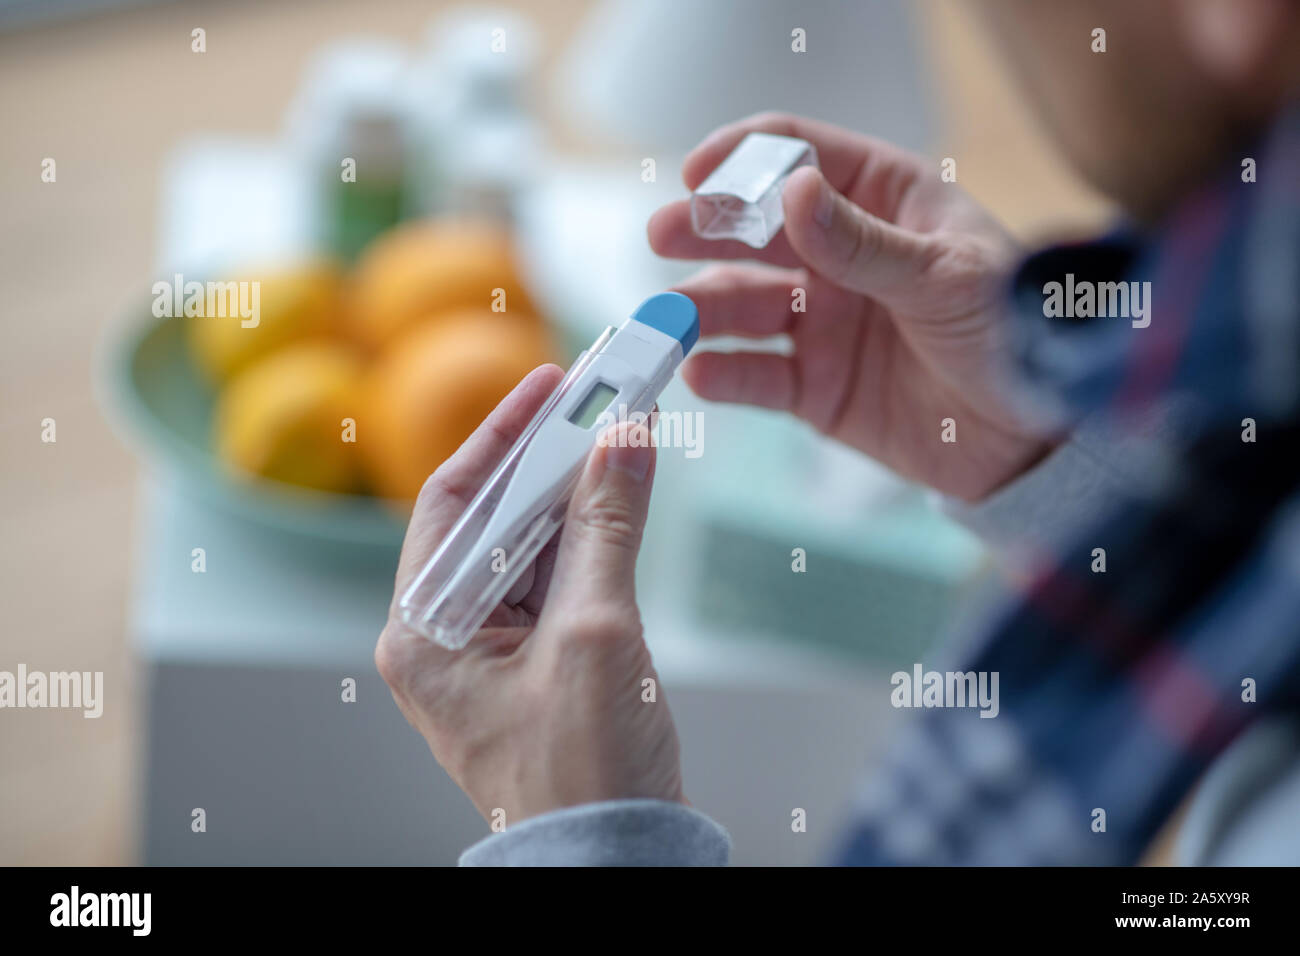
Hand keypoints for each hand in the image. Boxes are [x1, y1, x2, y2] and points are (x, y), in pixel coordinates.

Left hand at [375, 366, 683, 825]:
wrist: (617, 863)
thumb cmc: (584, 773)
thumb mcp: (595, 634)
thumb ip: (607, 528)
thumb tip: (623, 440)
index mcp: (425, 632)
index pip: (456, 503)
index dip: (505, 435)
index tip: (551, 382)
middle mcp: (447, 637)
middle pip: (496, 518)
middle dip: (550, 459)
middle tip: (600, 399)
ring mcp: (494, 653)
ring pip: (533, 546)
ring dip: (577, 494)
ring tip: (621, 436)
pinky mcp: (539, 665)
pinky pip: (560, 581)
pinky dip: (593, 539)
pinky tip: (624, 499)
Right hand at [649, 112, 1056, 501]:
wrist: (1034, 440)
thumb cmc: (1015, 335)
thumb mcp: (948, 278)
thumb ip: (865, 243)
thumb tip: (791, 194)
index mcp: (883, 201)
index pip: (801, 156)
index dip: (744, 158)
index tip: (698, 172)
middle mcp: (841, 255)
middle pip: (754, 229)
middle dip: (704, 229)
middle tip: (662, 234)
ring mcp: (822, 321)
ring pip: (743, 304)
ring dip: (702, 307)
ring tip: (672, 320)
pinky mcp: (813, 387)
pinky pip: (756, 375)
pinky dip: (725, 375)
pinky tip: (700, 374)